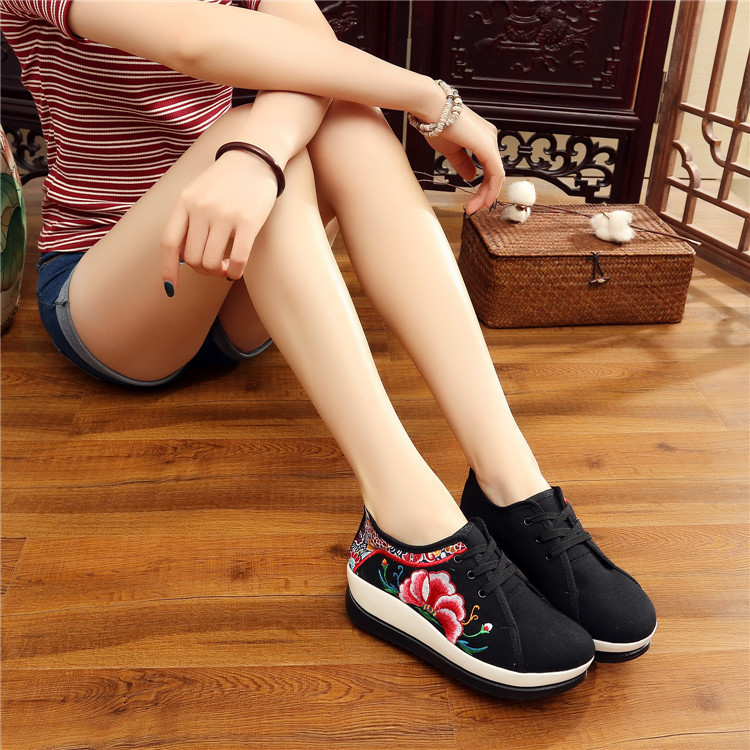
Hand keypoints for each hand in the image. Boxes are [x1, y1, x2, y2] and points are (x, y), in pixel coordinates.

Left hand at [160, 150, 278, 292]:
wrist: (254, 158)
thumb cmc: (224, 181)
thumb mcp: (196, 193)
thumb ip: (186, 220)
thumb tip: (181, 258)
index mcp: (185, 202)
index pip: (169, 243)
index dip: (168, 269)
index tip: (171, 287)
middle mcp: (201, 209)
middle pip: (191, 258)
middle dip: (201, 270)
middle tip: (212, 267)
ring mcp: (224, 215)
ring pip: (211, 262)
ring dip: (217, 272)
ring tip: (224, 267)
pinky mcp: (248, 222)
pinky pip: (237, 260)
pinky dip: (234, 272)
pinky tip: (235, 270)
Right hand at [426, 106, 504, 214]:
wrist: (430, 108)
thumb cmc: (436, 123)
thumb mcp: (450, 149)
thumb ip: (462, 163)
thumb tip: (471, 177)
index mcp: (482, 137)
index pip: (488, 168)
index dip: (481, 188)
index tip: (470, 202)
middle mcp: (490, 137)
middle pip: (493, 173)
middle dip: (483, 195)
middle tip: (471, 209)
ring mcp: (490, 140)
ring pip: (495, 175)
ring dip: (486, 195)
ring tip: (474, 208)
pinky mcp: (488, 146)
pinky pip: (496, 173)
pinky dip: (492, 189)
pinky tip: (485, 200)